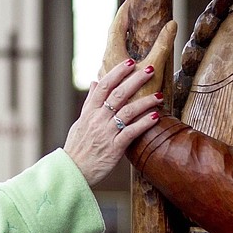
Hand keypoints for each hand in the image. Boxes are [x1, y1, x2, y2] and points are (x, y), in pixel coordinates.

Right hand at [65, 20, 176, 185]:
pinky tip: (156, 116)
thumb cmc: (77, 146)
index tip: (130, 62)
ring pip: (128, 111)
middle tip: (150, 69)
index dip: (117, 72)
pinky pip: (131, 132)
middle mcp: (97, 119)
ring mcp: (106, 133)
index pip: (104, 86)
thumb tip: (95, 82)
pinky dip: (144, 123)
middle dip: (135, 80)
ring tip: (159, 94)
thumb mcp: (81, 121)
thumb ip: (90, 102)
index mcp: (89, 111)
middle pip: (118, 94)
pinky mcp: (114, 148)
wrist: (73, 171)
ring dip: (145, 101)